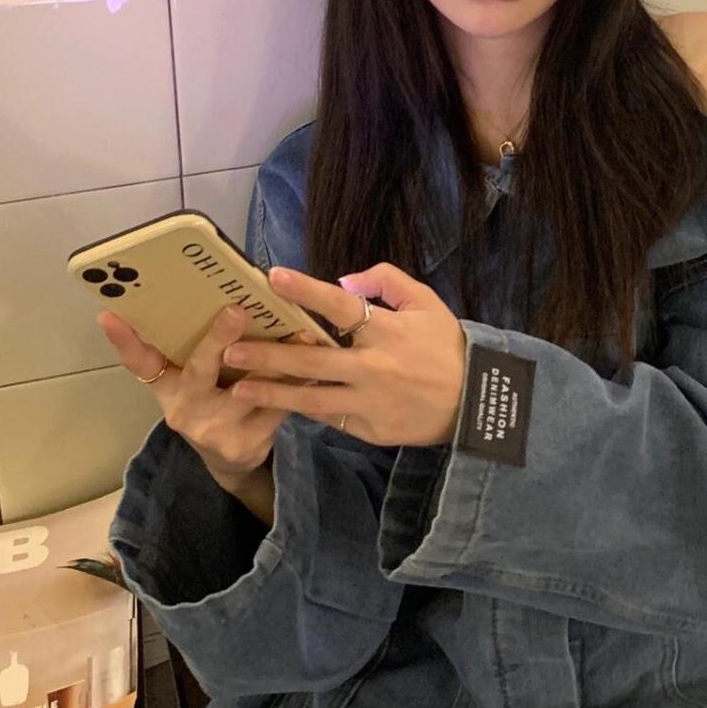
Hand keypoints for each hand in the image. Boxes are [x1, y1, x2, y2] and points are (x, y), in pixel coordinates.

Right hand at [95, 304, 320, 498]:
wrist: (230, 461)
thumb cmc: (213, 402)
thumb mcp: (192, 379)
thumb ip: (193, 348)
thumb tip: (210, 293)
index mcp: (167, 387)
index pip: (139, 362)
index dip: (123, 340)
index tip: (110, 315)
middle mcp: (185, 409)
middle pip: (200, 369)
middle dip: (219, 338)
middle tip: (235, 310)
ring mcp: (215, 430)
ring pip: (251, 387)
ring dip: (278, 360)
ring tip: (302, 334)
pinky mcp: (246, 444)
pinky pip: (277, 407)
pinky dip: (297, 385)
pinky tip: (315, 366)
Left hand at [222, 264, 466, 448]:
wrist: (476, 402)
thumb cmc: (446, 346)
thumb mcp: (426, 303)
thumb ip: (387, 281)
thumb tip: (344, 281)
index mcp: (388, 330)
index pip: (341, 306)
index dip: (306, 290)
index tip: (273, 277)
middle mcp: (374, 367)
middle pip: (312, 361)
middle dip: (268, 355)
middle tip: (229, 350)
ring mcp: (371, 403)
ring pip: (312, 400)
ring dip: (272, 393)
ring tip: (237, 389)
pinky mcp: (370, 430)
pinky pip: (332, 419)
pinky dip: (306, 411)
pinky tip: (276, 406)